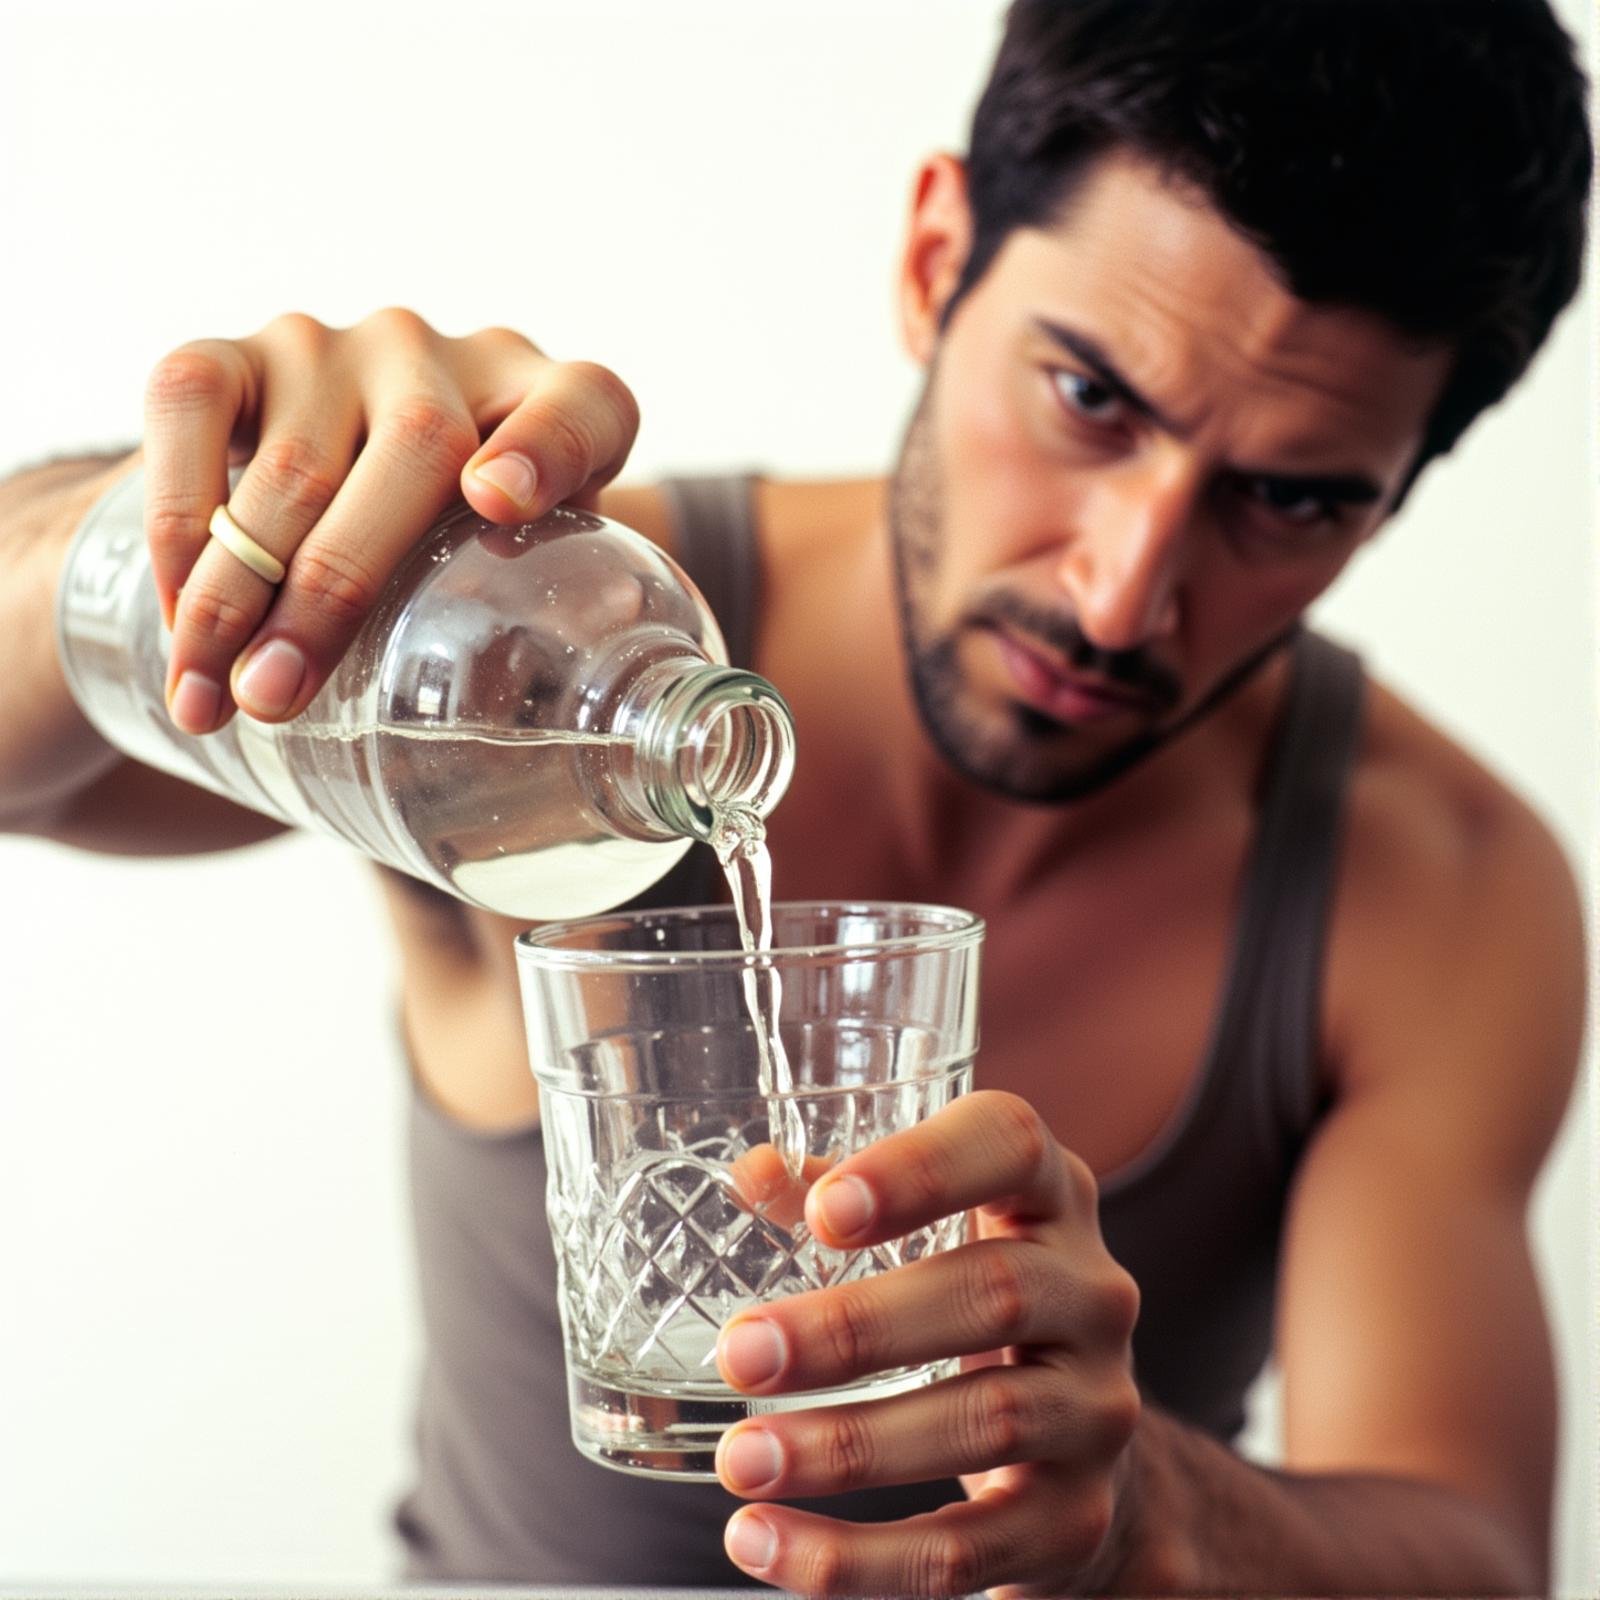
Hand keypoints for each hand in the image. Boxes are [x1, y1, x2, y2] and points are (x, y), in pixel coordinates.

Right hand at [141, 307, 639, 732]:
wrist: (332, 481)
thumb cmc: (449, 552)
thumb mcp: (512, 575)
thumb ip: (551, 624)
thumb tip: (566, 733)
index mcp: (551, 406)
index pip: (586, 407)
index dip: (549, 446)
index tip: (497, 501)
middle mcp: (448, 359)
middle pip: (418, 450)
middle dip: (336, 587)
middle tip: (278, 696)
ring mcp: (338, 346)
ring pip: (292, 459)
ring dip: (234, 593)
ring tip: (210, 699)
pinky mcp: (237, 349)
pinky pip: (190, 408)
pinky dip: (177, 522)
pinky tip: (173, 615)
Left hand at [712, 1089, 1143, 1598]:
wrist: (1077, 1437)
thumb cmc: (972, 1294)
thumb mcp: (929, 1226)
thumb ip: (835, 1191)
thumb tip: (749, 1173)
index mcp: (1047, 1195)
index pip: (1012, 1146)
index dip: (923, 1171)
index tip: (825, 1212)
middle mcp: (1092, 1292)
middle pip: (993, 1293)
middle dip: (855, 1329)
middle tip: (741, 1354)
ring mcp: (1096, 1409)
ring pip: (985, 1425)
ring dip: (848, 1448)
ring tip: (741, 1460)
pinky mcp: (1075, 1520)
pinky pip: (969, 1550)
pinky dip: (857, 1559)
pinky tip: (763, 1544)